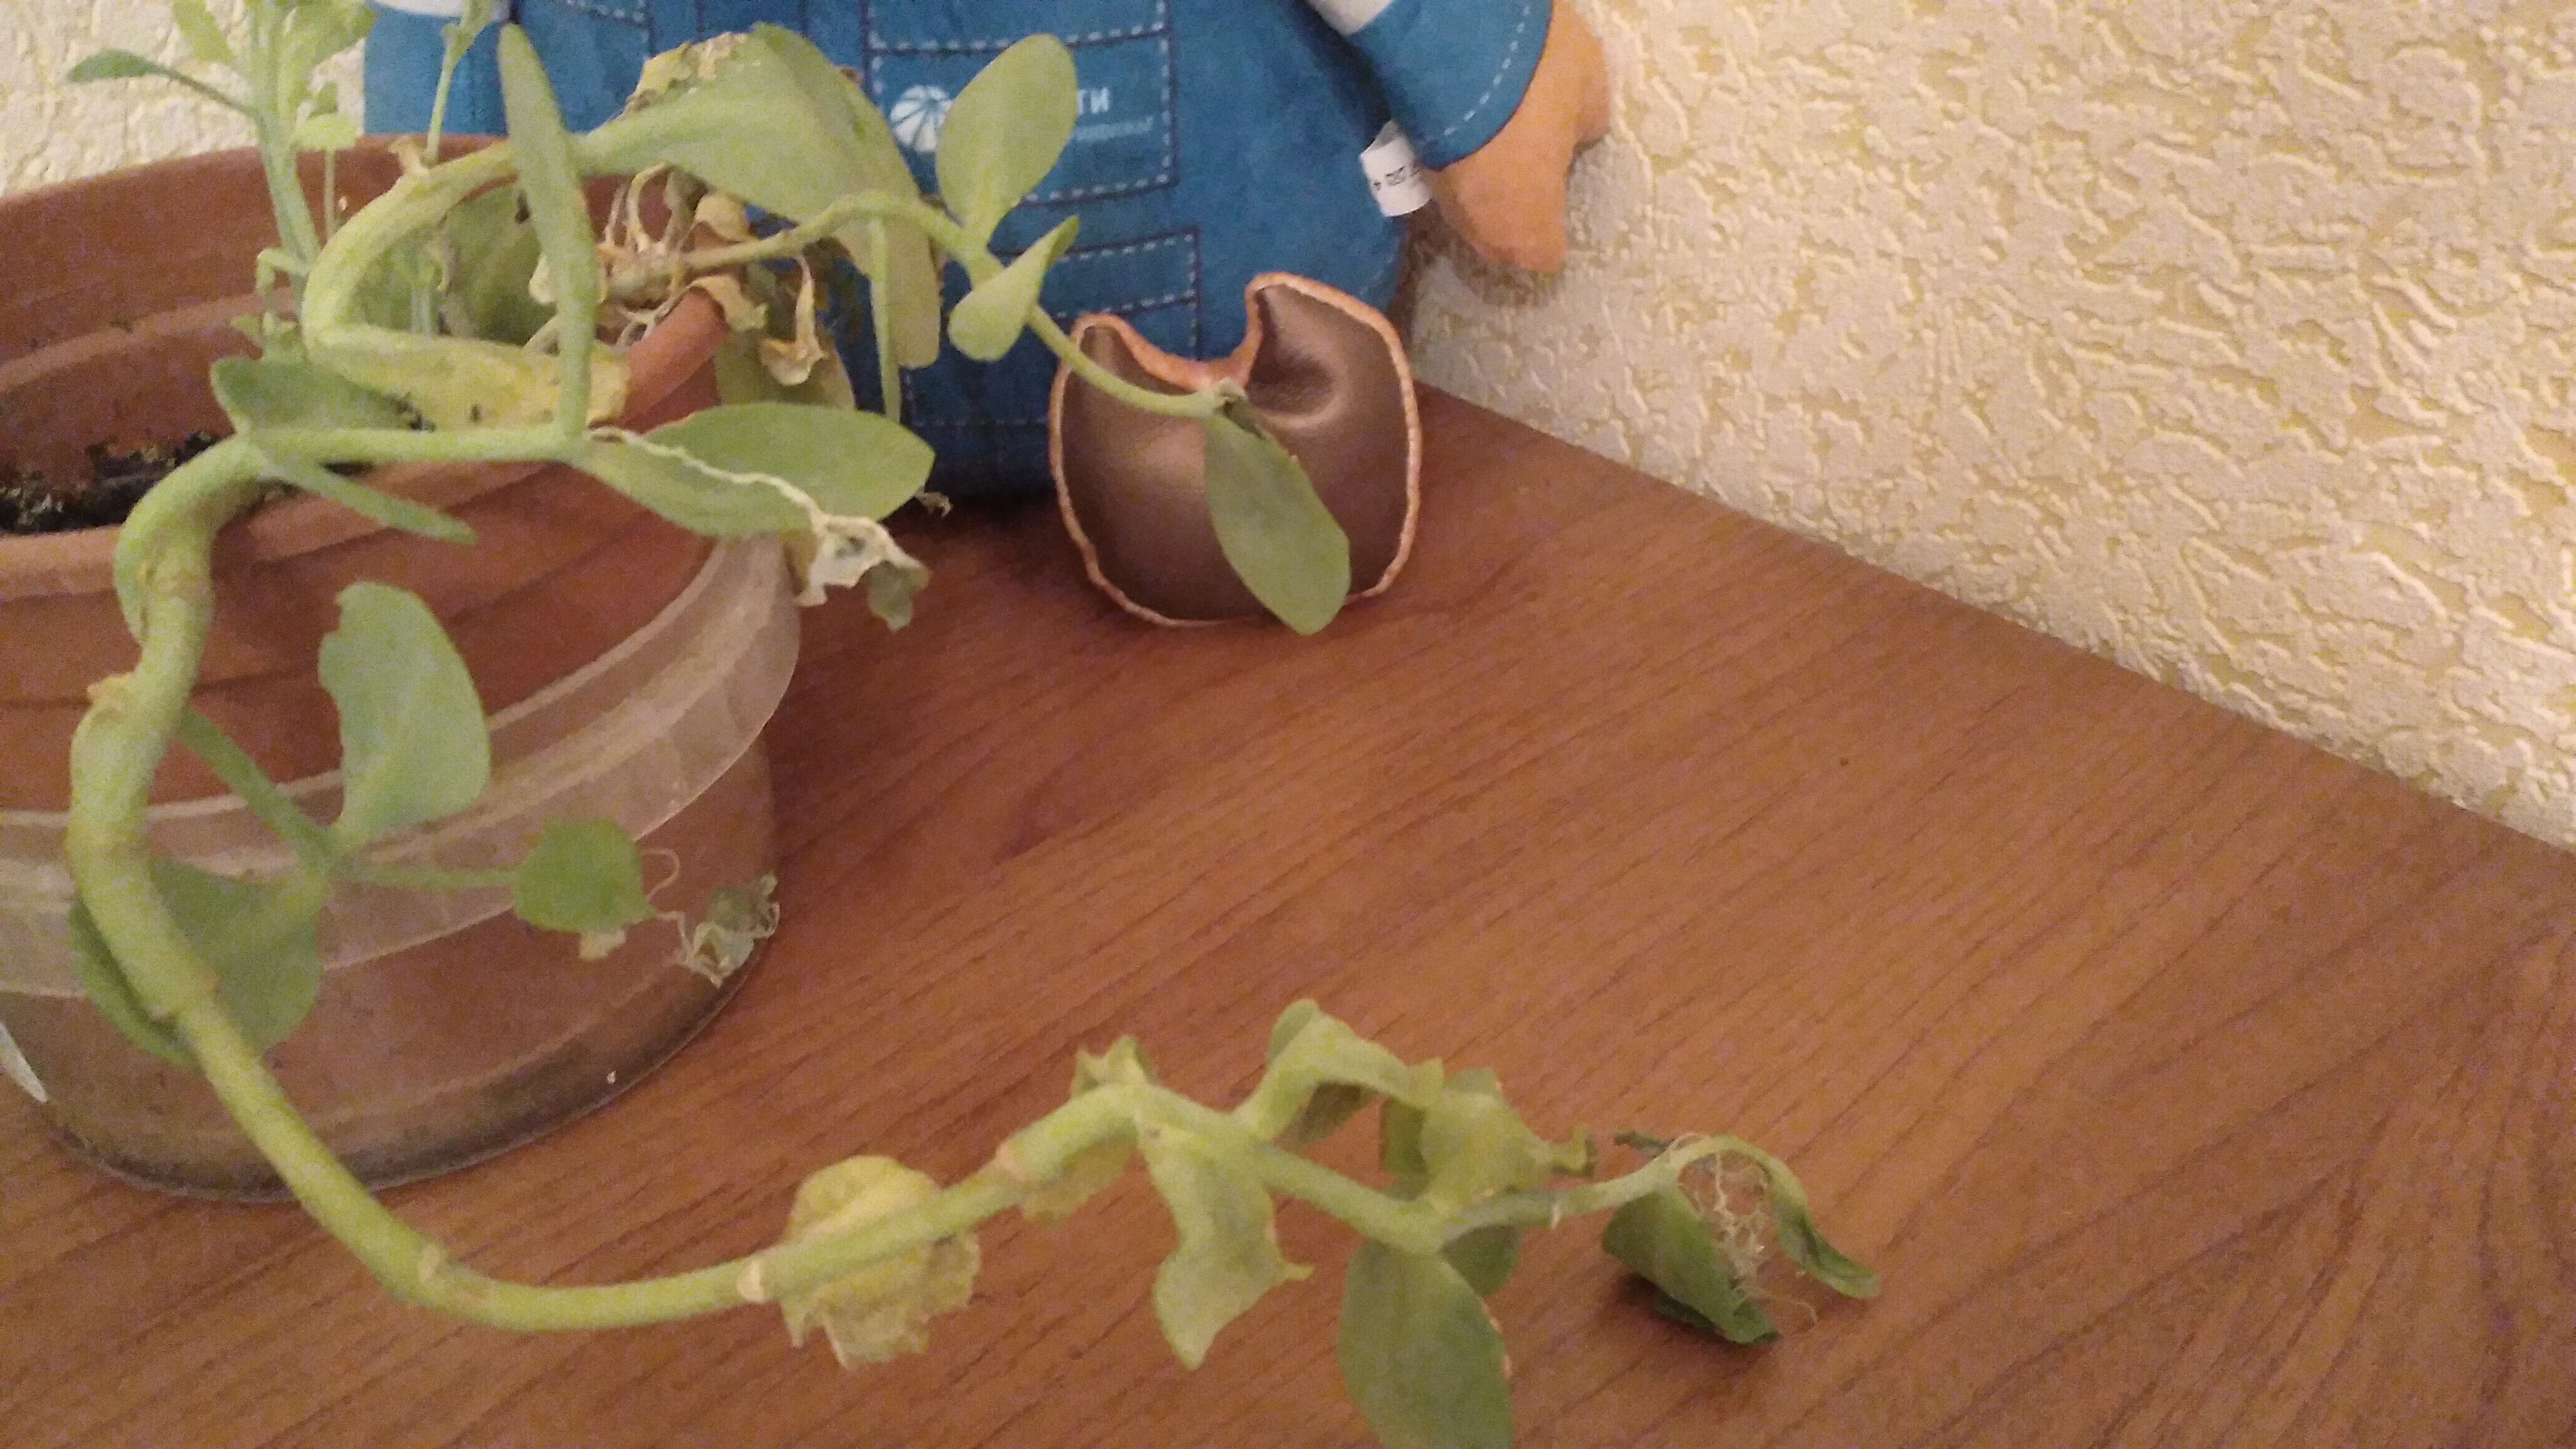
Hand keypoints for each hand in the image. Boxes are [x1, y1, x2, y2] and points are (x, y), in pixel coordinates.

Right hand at [1430, 0, 1610, 271]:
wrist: (1454, 39)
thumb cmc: (1537, 83)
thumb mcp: (1590, 97)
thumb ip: (1585, 131)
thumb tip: (1575, 138)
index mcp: (1527, 226)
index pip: (1542, 258)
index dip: (1554, 236)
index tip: (1563, 209)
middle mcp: (1478, 226)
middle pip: (1500, 243)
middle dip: (1518, 222)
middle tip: (1536, 182)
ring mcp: (1440, 196)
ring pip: (1469, 211)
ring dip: (1486, 193)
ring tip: (1503, 154)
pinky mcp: (1413, 162)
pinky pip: (1448, 177)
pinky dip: (1463, 164)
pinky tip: (1475, 133)